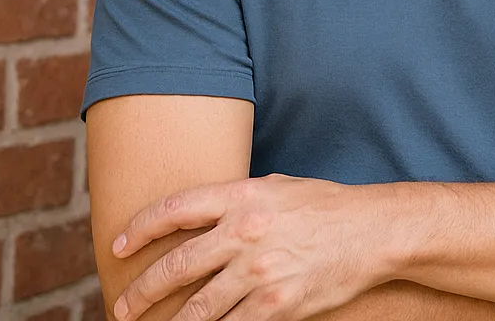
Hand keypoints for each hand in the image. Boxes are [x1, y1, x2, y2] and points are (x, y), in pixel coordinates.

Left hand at [111, 174, 387, 320]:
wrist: (376, 231)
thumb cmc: (329, 206)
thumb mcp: (280, 187)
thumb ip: (238, 199)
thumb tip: (198, 213)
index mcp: (243, 198)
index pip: (174, 210)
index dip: (139, 228)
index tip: (118, 246)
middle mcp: (246, 233)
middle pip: (175, 266)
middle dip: (142, 290)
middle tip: (123, 305)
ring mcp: (260, 271)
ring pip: (197, 308)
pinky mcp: (278, 303)